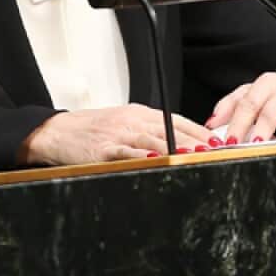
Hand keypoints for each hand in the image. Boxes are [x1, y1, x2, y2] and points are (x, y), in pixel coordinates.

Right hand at [20, 103, 216, 165]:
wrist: (59, 131)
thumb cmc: (92, 130)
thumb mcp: (125, 122)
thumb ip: (150, 130)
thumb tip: (181, 140)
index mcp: (140, 114)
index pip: (177, 121)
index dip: (199, 131)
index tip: (217, 142)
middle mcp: (132, 121)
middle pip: (170, 130)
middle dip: (195, 141)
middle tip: (215, 151)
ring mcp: (118, 135)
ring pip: (153, 140)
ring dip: (175, 148)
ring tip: (194, 155)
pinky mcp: (104, 150)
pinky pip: (126, 152)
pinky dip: (141, 157)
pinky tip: (154, 161)